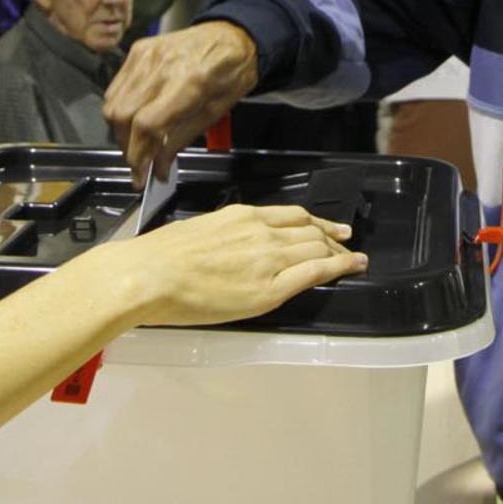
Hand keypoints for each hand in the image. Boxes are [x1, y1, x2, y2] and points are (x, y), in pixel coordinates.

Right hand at [96, 203, 365, 326]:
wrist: (148, 275)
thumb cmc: (160, 258)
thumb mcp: (199, 231)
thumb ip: (225, 235)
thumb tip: (234, 247)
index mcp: (242, 216)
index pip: (291, 215)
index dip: (314, 222)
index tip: (325, 226)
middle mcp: (261, 232)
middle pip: (309, 231)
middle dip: (332, 238)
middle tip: (346, 244)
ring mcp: (267, 258)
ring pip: (317, 249)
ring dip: (341, 253)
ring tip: (354, 258)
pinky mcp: (269, 288)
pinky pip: (314, 273)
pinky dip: (339, 268)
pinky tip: (352, 267)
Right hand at [103, 21, 260, 184]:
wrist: (231, 35)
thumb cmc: (231, 73)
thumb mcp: (217, 111)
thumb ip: (182, 139)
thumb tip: (158, 168)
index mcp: (191, 81)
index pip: (147, 124)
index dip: (139, 155)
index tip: (140, 176)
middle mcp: (163, 65)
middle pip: (123, 115)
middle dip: (127, 147)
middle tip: (139, 163)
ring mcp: (146, 55)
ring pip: (113, 103)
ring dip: (120, 131)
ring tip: (138, 142)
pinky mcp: (138, 50)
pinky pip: (115, 87)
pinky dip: (119, 109)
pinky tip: (135, 117)